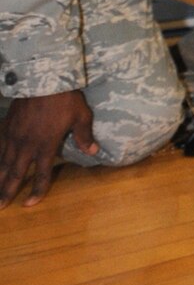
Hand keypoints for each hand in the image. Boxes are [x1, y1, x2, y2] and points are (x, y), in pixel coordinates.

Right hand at [0, 89, 95, 207]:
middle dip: (7, 191)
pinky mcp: (7, 124)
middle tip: (1, 206)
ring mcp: (14, 135)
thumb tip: (94, 151)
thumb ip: (84, 136)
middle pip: (15, 173)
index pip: (41, 174)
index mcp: (46, 145)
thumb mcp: (81, 116)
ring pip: (3, 161)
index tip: (29, 204)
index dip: (36, 190)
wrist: (43, 77)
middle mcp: (27, 144)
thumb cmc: (65, 97)